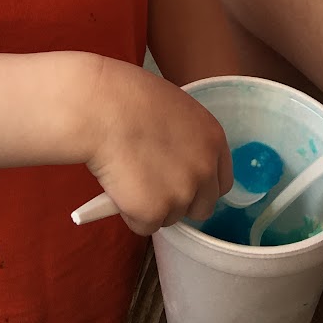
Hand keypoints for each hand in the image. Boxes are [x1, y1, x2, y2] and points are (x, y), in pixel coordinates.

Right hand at [81, 58, 230, 234]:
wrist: (102, 107)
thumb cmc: (128, 97)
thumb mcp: (174, 110)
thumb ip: (187, 139)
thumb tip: (179, 161)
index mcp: (213, 140)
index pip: (221, 181)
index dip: (201, 185)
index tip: (183, 183)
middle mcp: (205, 169)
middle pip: (202, 206)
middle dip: (179, 201)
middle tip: (153, 186)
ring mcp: (181, 193)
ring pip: (171, 217)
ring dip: (152, 206)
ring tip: (128, 176)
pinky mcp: (154, 211)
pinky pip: (144, 225)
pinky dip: (130, 213)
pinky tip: (118, 185)